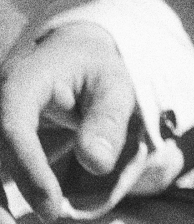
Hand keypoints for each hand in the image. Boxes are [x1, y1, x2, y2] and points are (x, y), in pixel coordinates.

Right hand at [0, 23, 135, 220]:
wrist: (72, 56)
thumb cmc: (94, 70)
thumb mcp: (112, 83)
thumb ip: (107, 119)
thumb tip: (96, 164)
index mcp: (22, 82)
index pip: (13, 127)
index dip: (28, 169)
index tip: (52, 208)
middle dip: (0, 202)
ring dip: (0, 207)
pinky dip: (2, 205)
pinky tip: (16, 222)